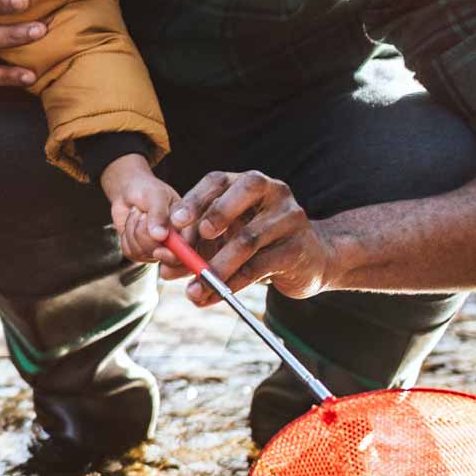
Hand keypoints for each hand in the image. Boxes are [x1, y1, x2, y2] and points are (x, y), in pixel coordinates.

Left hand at [97, 155, 178, 266]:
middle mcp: (177, 242)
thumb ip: (159, 214)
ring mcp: (159, 250)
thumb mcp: (156, 195)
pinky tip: (132, 223)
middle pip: (168, 260)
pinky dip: (126, 236)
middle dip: (148, 240)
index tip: (158, 251)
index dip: (176, 255)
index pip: (190, 250)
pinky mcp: (142, 253)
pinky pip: (132, 253)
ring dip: (134, 231)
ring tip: (139, 214)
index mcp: (188, 227)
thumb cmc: (147, 190)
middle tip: (142, 217)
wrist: (129, 193)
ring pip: (144, 253)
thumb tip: (160, 236)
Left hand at [155, 169, 342, 300]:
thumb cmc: (259, 245)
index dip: (195, 199)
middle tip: (193, 241)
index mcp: (248, 184)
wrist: (311, 261)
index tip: (175, 222)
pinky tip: (217, 295)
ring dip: (216, 267)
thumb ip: (194, 249)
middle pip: (244, 191)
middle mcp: (272, 192)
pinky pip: (260, 266)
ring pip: (248, 238)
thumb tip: (164, 267)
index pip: (218, 180)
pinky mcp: (297, 248)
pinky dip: (233, 283)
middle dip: (215, 214)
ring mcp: (289, 217)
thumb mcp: (225, 240)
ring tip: (194, 290)